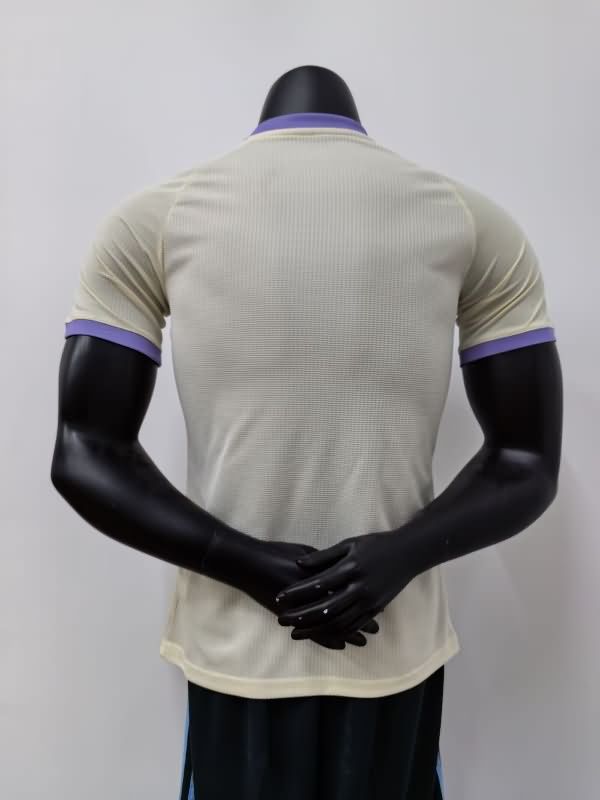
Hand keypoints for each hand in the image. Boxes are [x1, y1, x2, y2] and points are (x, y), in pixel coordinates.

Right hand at [199, 527, 379, 649]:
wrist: (249, 563)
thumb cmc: (276, 553)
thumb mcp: (304, 553)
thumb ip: (323, 565)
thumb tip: (342, 572)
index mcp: (318, 576)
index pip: (347, 591)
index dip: (363, 600)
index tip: (379, 607)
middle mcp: (311, 595)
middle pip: (342, 611)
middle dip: (360, 621)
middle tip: (375, 629)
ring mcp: (300, 608)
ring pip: (329, 626)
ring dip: (346, 634)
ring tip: (362, 641)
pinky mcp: (289, 617)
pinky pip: (312, 633)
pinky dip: (327, 640)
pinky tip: (339, 645)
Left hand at [275, 531, 417, 640]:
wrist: (409, 553)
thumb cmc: (376, 544)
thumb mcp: (349, 544)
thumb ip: (324, 556)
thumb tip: (299, 564)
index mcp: (352, 568)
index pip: (319, 584)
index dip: (298, 592)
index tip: (280, 597)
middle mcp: (361, 588)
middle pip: (326, 608)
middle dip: (302, 616)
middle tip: (282, 620)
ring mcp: (369, 601)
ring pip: (339, 622)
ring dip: (316, 630)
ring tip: (295, 633)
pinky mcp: (375, 609)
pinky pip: (353, 626)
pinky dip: (335, 634)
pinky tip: (320, 636)